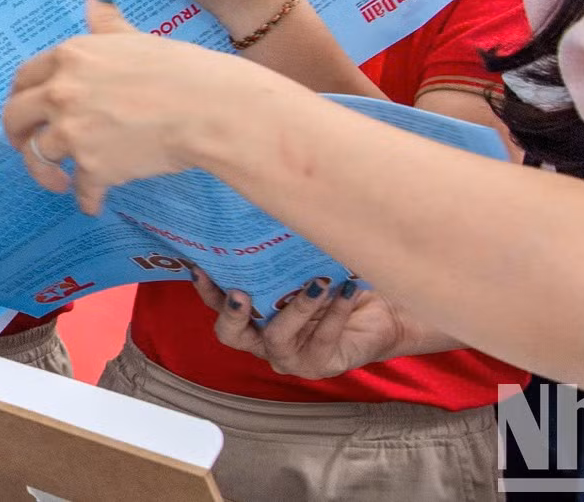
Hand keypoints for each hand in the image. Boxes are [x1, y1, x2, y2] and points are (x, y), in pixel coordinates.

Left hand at [5, 0, 272, 212]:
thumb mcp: (135, 37)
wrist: (208, 109)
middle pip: (15, 117)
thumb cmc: (179, 69)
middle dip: (18, 135)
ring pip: (38, 157)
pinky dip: (87, 199)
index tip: (26, 109)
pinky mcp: (92, 167)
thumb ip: (106, 23)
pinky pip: (80, 189)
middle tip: (29, 146)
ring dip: (47, 173)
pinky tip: (94, 203)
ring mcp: (72, 131)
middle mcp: (61, 93)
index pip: (23, 77)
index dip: (21, 96)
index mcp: (69, 56)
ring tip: (61, 181)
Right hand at [189, 270, 418, 379]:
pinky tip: (347, 290)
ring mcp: (290, 357)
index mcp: (254, 316)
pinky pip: (322, 339)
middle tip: (240, 293)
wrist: (384, 313)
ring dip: (296, 307)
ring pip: (278, 337)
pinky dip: (334, 312)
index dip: (206, 291)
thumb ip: (285, 257)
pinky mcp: (319, 365)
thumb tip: (271, 217)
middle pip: (232, 335)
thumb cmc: (337, 283)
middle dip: (231, 314)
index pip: (219, 306)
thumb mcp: (307, 267)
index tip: (199, 267)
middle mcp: (264, 340)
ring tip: (318, 281)